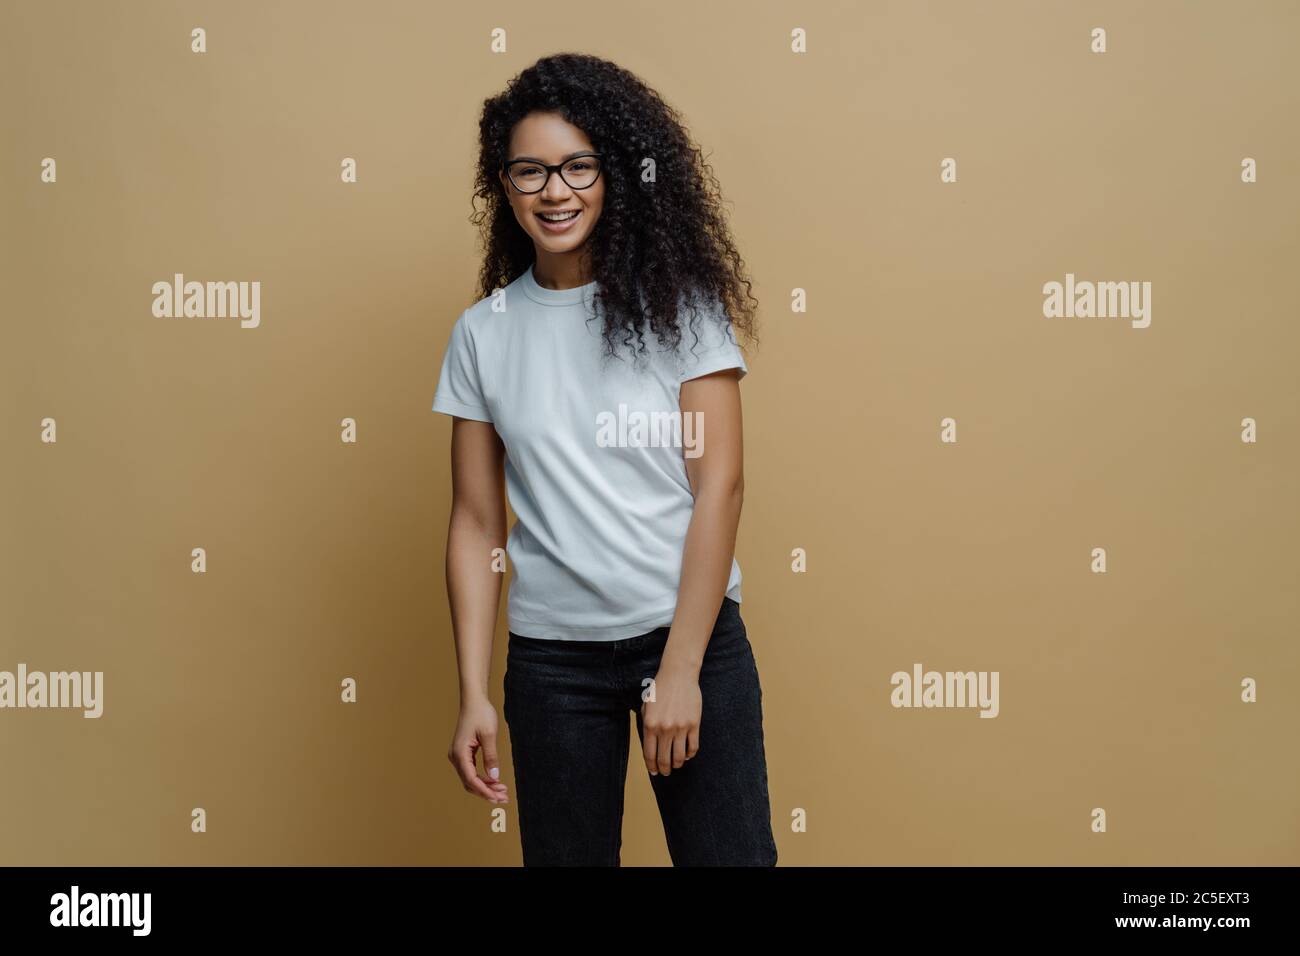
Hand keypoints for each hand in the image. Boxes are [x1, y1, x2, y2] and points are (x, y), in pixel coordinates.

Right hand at [448, 696, 509, 802]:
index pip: (471, 779)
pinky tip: (495, 782)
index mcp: (459, 753)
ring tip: (502, 792)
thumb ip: (491, 757)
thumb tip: (494, 778)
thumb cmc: (481, 714)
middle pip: (469, 783)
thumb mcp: (489, 735)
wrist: (474, 700)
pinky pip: (471, 771)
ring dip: (485, 787)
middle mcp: (455, 757)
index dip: (484, 791)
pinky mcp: (463, 753)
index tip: (498, 798)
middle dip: (486, 792)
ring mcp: (458, 756)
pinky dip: (482, 778)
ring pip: (470, 779)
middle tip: (504, 798)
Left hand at [640, 662, 701, 776]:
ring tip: (676, 765)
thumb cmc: (661, 689)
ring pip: (679, 757)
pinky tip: (686, 754)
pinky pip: (693, 747)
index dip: (652, 766)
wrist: (679, 674)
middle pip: (664, 759)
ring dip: (677, 764)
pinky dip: (689, 754)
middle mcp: (664, 729)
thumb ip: (647, 724)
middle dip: (664, 770)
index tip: (654, 771)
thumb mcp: (647, 706)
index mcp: (650, 725)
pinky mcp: (694, 724)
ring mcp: (680, 727)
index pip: (650, 754)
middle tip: (665, 772)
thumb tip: (650, 744)